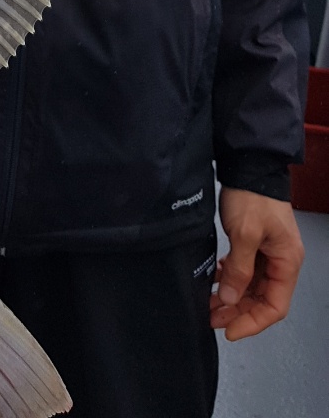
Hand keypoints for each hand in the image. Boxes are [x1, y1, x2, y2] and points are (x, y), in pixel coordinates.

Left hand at [210, 188, 304, 339]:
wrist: (248, 165)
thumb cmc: (253, 195)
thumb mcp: (245, 234)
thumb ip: (239, 270)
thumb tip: (229, 299)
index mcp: (287, 261)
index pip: (275, 306)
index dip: (252, 322)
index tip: (230, 329)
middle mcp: (281, 260)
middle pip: (261, 299)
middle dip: (237, 311)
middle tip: (212, 317)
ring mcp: (268, 252)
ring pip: (250, 287)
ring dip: (231, 297)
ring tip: (209, 303)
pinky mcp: (254, 243)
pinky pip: (243, 271)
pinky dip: (229, 278)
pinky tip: (213, 280)